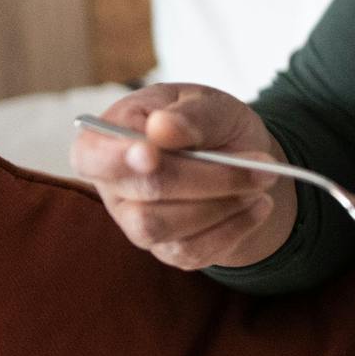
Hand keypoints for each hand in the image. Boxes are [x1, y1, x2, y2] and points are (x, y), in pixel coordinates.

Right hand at [68, 83, 295, 271]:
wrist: (241, 158)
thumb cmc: (211, 123)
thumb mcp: (211, 103)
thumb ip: (190, 114)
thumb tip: (162, 128)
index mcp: (111, 135)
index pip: (91, 153)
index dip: (116, 157)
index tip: (151, 153)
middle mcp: (115, 184)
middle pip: (143, 192)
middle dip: (208, 178)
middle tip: (262, 166)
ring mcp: (135, 222)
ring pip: (161, 227)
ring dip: (222, 205)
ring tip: (263, 180)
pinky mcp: (165, 249)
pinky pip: (189, 252)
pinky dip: (233, 228)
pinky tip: (258, 206)